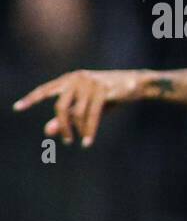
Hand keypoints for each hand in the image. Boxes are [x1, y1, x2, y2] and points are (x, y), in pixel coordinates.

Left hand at [12, 69, 147, 145]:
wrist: (135, 84)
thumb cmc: (109, 94)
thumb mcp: (87, 106)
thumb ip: (67, 116)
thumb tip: (46, 131)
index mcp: (69, 79)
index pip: (45, 90)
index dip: (31, 99)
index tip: (17, 108)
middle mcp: (77, 79)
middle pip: (60, 106)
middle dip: (61, 126)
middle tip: (66, 140)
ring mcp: (90, 83)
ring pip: (77, 113)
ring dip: (78, 130)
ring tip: (80, 142)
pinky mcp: (104, 90)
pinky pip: (92, 115)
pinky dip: (90, 130)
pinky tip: (87, 141)